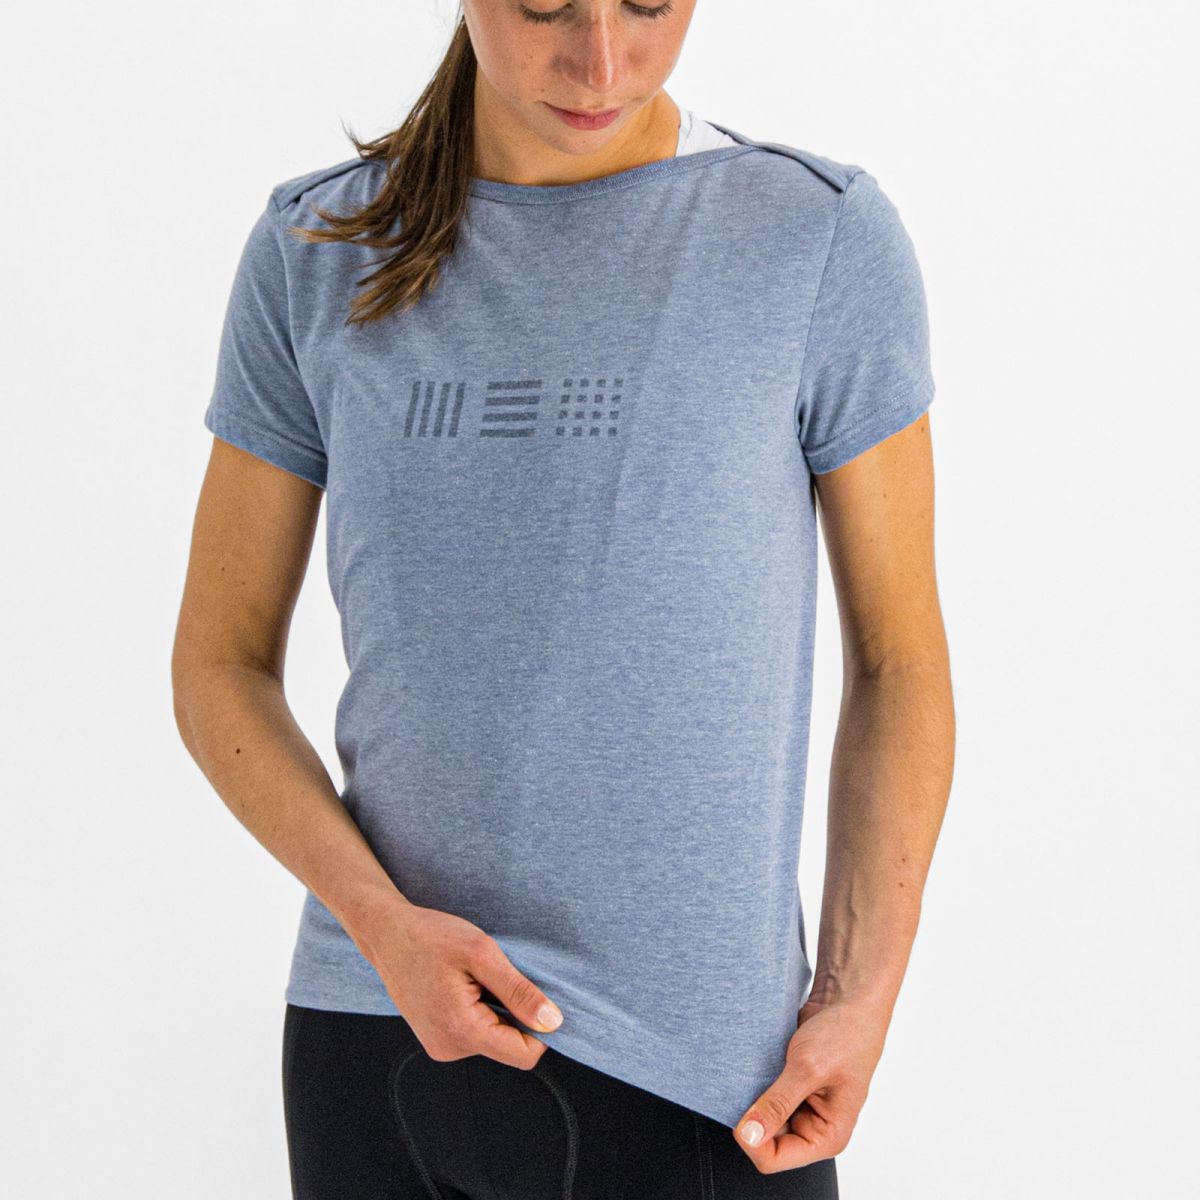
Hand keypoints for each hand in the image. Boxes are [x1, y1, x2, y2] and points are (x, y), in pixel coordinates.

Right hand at [364, 900, 564, 1070]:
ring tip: (475, 977)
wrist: (386, 934)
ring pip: (493, 1038)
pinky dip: (481, 1009)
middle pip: (509, 1046)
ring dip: (497, 1009)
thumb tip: (553, 1021)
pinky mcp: (437, 1038)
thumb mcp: (482, 953)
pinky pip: (476, 1032)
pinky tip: (464, 984)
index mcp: (463, 1032)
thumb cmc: (432, 937)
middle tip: (495, 975)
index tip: (536, 992)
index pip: (524, 1054)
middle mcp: (450, 1049)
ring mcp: (441, 1046)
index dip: (541, 1027)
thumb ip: (518, 991)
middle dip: (515, 1013)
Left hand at [732, 996, 888, 1172]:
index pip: (775, 1157)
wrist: (848, 999)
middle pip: (765, 1140)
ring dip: (751, 1099)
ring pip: (761, 1118)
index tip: (740, 1112)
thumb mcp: (808, 1068)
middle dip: (751, 1118)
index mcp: (827, 1135)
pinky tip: (753, 1066)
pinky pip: (763, 1097)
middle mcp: (814, 1127)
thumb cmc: (844, 1034)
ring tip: (753, 1073)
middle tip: (746, 1085)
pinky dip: (754, 1084)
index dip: (752, 1140)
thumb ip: (778, 1103)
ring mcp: (801, 1107)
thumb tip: (749, 1136)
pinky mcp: (790, 1087)